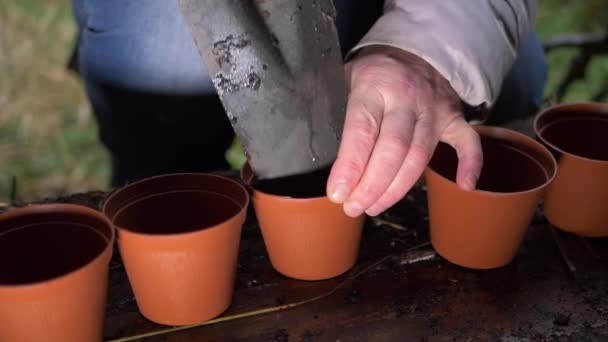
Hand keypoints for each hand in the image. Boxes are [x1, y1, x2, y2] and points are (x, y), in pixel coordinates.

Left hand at [327, 45, 482, 216]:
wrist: (413, 48)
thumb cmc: (372, 74)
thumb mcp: (345, 80)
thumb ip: (337, 113)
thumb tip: (324, 160)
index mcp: (373, 86)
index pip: (362, 131)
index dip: (350, 166)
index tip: (338, 194)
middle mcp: (406, 97)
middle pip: (393, 149)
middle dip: (373, 185)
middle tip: (354, 208)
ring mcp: (433, 108)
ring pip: (420, 154)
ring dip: (398, 188)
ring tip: (374, 207)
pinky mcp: (453, 117)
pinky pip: (467, 141)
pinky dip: (470, 163)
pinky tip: (464, 186)